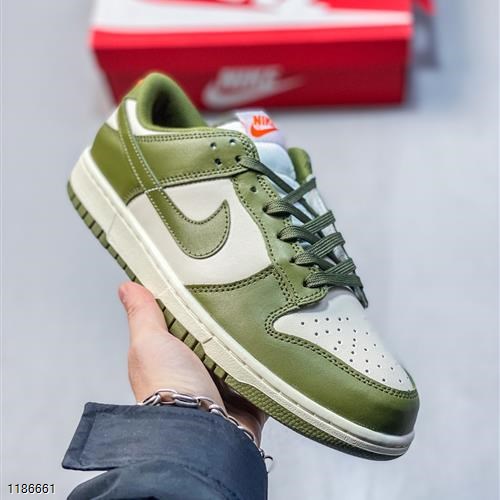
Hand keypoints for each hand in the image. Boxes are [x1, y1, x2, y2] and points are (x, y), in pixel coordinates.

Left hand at [119, 282, 265, 444]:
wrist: (199, 431)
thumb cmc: (167, 389)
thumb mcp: (149, 341)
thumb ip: (142, 314)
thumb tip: (126, 287)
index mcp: (170, 358)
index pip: (184, 324)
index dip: (194, 306)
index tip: (207, 285)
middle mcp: (195, 374)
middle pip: (216, 340)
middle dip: (228, 324)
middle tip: (243, 299)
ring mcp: (222, 389)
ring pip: (241, 357)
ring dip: (249, 346)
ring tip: (264, 319)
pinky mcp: (248, 401)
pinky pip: (264, 378)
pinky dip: (270, 368)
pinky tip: (278, 349)